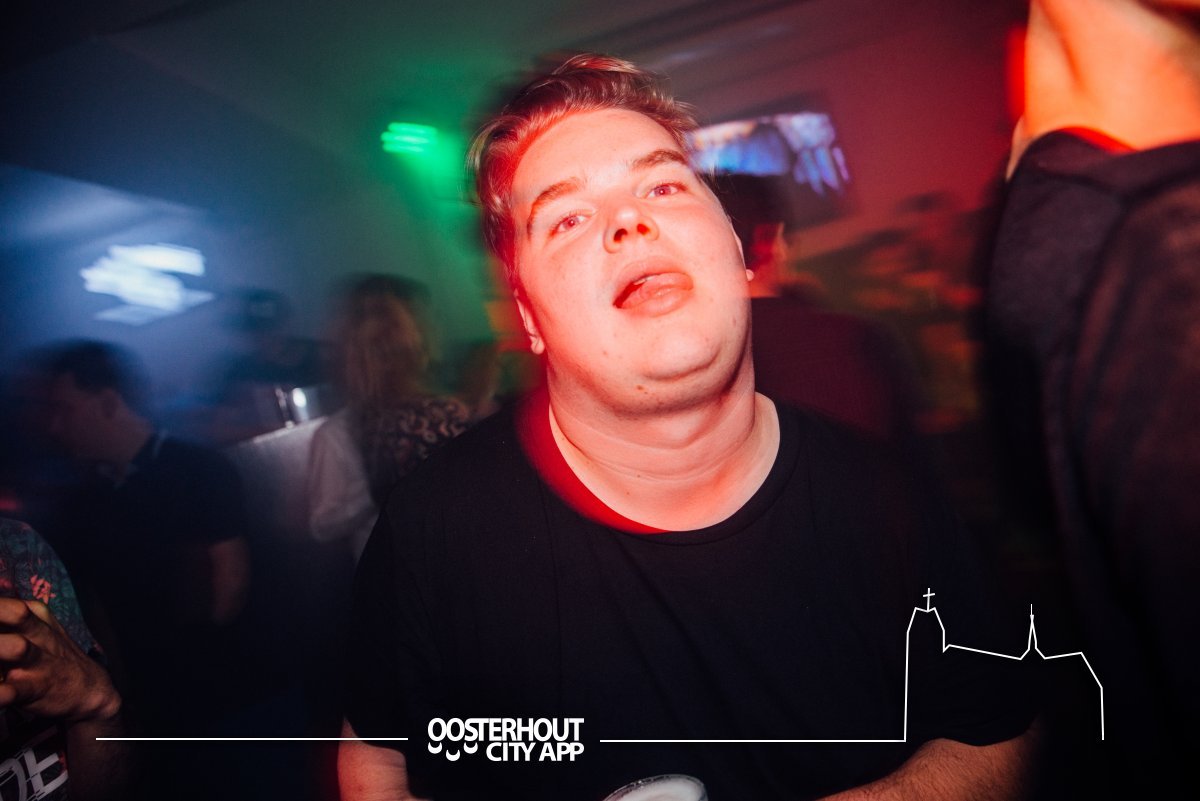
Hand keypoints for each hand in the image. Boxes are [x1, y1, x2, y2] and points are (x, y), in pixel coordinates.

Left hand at [0, 597, 120, 722]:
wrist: (88, 688)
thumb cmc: (48, 656)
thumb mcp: (34, 628)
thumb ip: (7, 617)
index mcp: (34, 615)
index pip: (6, 603)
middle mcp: (38, 634)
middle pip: (15, 614)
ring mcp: (38, 662)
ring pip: (16, 648)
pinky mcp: (34, 689)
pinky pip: (10, 692)